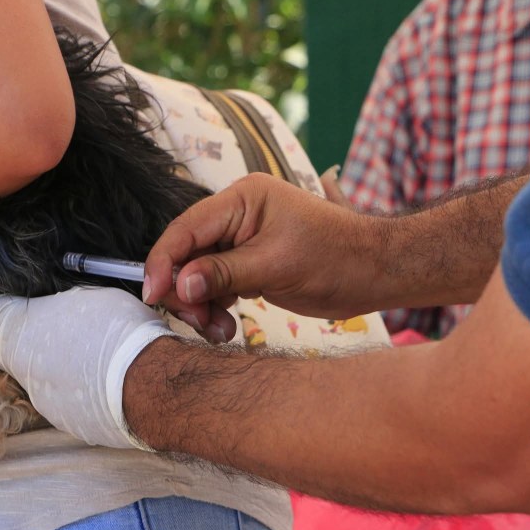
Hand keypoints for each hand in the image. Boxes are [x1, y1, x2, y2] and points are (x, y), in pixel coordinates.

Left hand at [0, 287, 175, 449]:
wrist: (150, 386)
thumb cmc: (118, 331)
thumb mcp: (85, 298)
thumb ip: (58, 304)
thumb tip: (55, 307)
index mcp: (19, 333)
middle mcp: (23, 371)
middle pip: (6, 349)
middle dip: (19, 336)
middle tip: (45, 322)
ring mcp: (45, 402)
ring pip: (36, 378)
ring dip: (52, 365)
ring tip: (87, 353)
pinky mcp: (69, 424)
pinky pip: (63, 400)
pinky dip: (75, 389)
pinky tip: (100, 380)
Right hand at [144, 173, 381, 337]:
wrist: (376, 273)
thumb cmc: (336, 258)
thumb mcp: (274, 266)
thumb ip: (222, 273)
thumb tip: (178, 286)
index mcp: (242, 199)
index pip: (186, 229)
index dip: (163, 262)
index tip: (152, 295)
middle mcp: (236, 215)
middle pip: (186, 254)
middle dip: (186, 292)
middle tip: (196, 322)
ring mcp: (240, 240)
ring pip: (197, 275)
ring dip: (201, 307)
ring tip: (219, 331)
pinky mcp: (246, 264)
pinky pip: (215, 286)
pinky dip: (215, 309)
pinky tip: (226, 328)